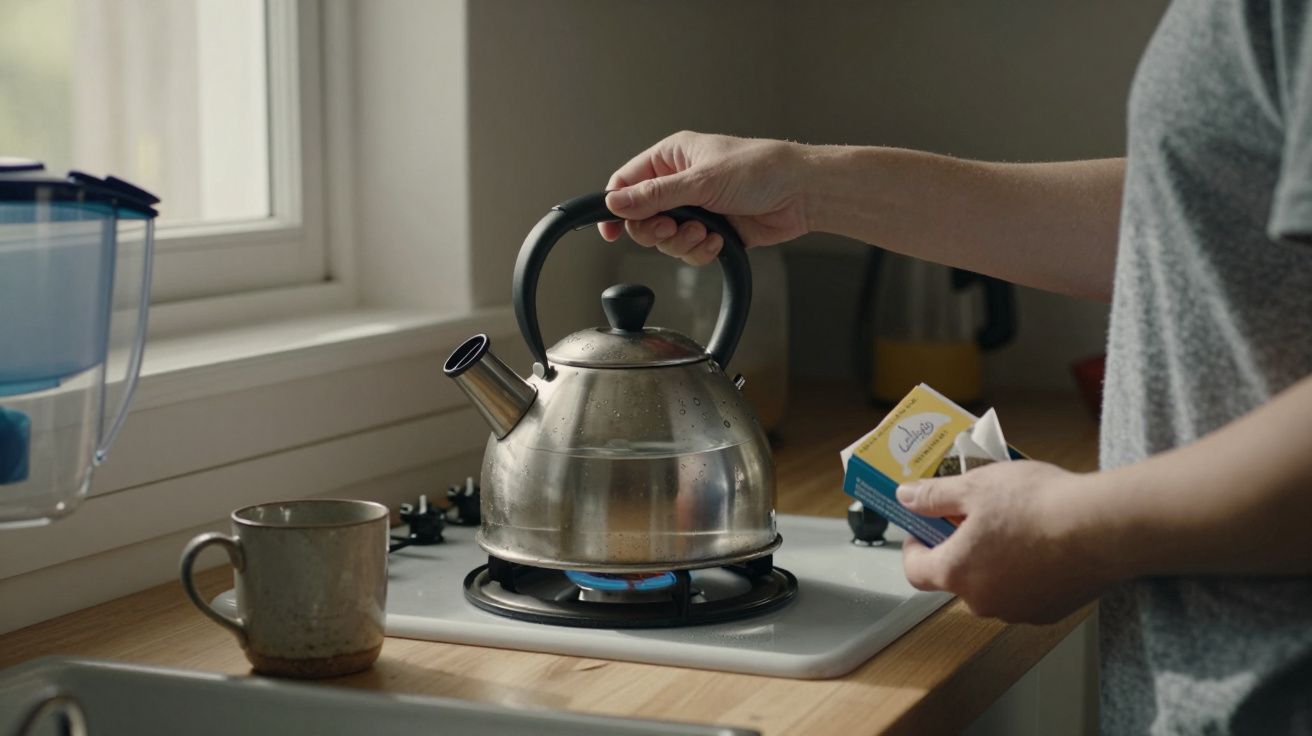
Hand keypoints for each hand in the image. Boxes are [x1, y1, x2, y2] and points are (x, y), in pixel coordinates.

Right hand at [599, 131, 811, 264]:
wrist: (800, 193)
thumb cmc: (759, 169)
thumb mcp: (700, 181)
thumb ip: (654, 196)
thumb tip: (615, 204)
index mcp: (671, 158)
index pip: (626, 183)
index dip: (616, 208)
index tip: (611, 230)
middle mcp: (679, 183)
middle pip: (643, 217)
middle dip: (656, 230)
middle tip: (671, 229)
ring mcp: (696, 209)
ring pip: (666, 239)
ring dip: (683, 242)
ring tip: (706, 233)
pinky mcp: (712, 231)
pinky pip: (689, 251)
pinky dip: (701, 250)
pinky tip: (719, 240)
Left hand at [897, 460, 1116, 623]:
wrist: (1104, 528)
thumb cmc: (1037, 505)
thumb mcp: (975, 486)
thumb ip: (935, 496)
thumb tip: (907, 497)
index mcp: (956, 572)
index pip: (915, 571)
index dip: (914, 547)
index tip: (923, 528)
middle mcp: (983, 601)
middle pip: (957, 577)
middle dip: (961, 548)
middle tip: (975, 516)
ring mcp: (1019, 611)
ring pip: (993, 585)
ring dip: (995, 561)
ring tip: (1015, 526)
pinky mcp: (1051, 611)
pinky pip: (1026, 592)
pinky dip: (1027, 573)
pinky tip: (1044, 544)